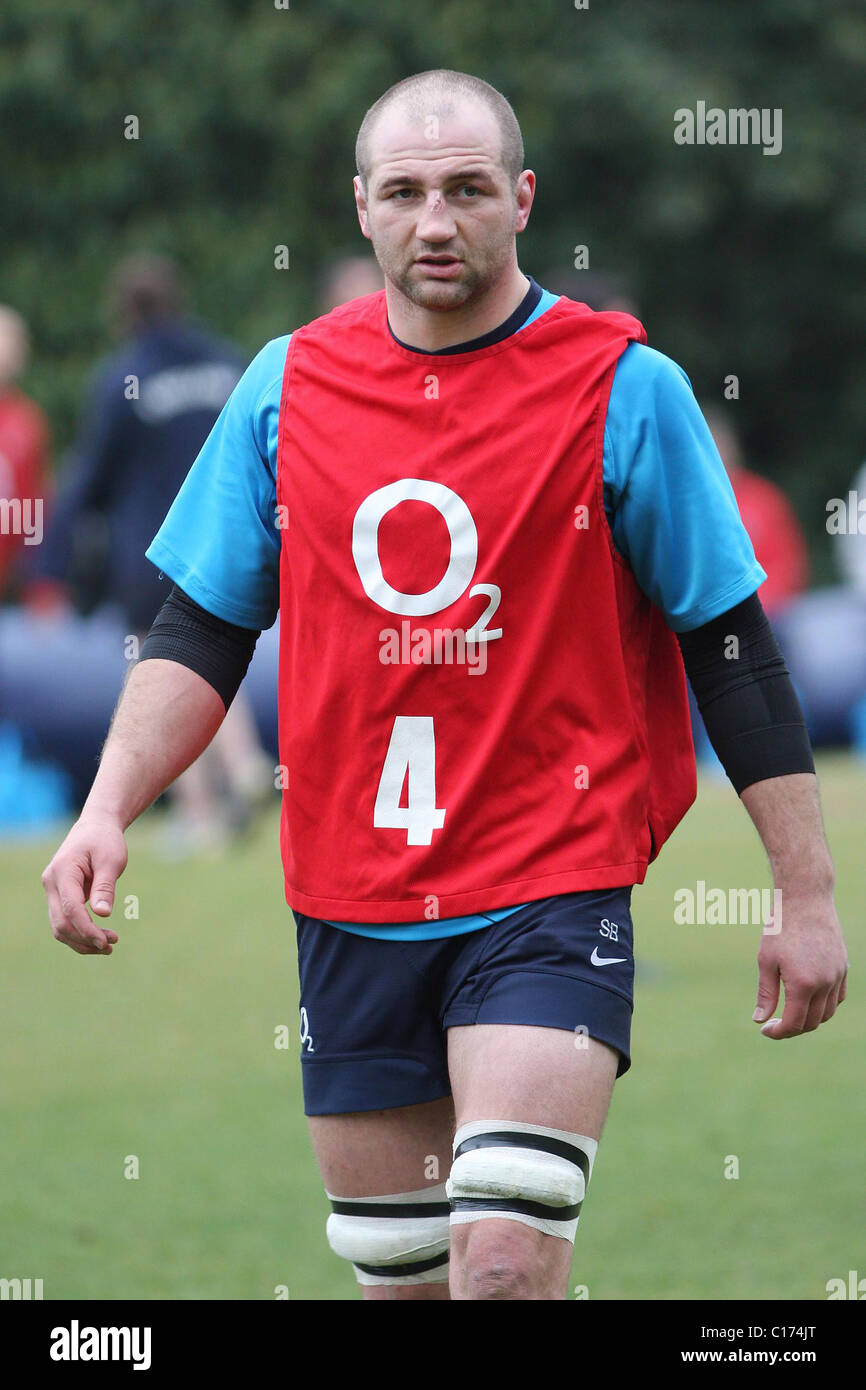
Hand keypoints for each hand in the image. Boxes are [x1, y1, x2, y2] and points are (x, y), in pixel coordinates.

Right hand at [41, 813, 127, 954]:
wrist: (95, 827)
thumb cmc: (105, 841)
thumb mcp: (111, 860)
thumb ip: (105, 887)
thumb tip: (102, 915)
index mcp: (63, 872)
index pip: (71, 909)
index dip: (87, 930)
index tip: (106, 942)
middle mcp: (51, 883)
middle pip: (61, 923)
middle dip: (85, 939)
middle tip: (112, 945)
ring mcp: (52, 890)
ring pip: (59, 926)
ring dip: (81, 941)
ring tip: (107, 946)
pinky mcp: (59, 896)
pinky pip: (64, 920)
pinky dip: (79, 933)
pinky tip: (98, 938)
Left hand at [754, 888, 847, 1038]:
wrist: (805, 900)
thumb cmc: (780, 928)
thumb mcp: (766, 961)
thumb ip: (766, 993)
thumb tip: (759, 1020)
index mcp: (803, 984)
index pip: (794, 1023)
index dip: (778, 1032)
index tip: (765, 1029)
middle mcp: (825, 983)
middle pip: (812, 1022)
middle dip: (793, 1028)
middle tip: (774, 1023)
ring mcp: (838, 976)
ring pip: (828, 1012)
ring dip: (810, 1019)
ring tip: (791, 1012)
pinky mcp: (843, 967)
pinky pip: (838, 997)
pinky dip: (825, 1005)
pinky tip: (809, 999)